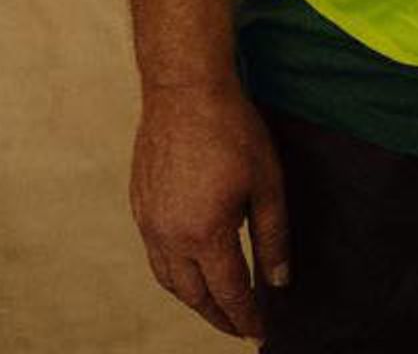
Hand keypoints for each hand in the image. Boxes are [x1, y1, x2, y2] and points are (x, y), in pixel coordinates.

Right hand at [131, 81, 290, 338]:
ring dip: (193, 299)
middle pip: (194, 295)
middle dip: (219, 316)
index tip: (261, 334)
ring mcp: (148, 221)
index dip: (246, 318)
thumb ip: (273, 238)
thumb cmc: (231, 130)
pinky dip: (174, 273)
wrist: (184, 89)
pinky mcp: (139, 205)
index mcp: (204, 233)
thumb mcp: (267, 185)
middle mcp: (169, 235)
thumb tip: (278, 281)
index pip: (229, 292)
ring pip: (168, 280)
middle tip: (240, 326)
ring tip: (216, 305)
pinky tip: (191, 268)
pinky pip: (154, 254)